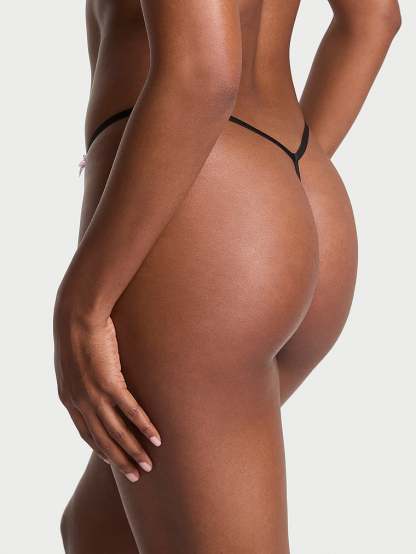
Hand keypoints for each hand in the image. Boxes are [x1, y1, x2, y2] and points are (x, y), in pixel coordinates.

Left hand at [53, 307, 160, 482]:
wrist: (76, 317)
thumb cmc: (77, 333)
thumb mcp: (73, 360)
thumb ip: (82, 376)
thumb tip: (94, 378)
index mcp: (69, 399)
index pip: (86, 433)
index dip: (100, 449)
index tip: (113, 460)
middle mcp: (80, 403)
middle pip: (101, 440)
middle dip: (119, 460)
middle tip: (135, 475)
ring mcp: (95, 395)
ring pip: (116, 432)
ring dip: (133, 452)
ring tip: (147, 466)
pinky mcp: (110, 384)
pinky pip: (131, 411)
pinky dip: (144, 427)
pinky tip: (156, 438)